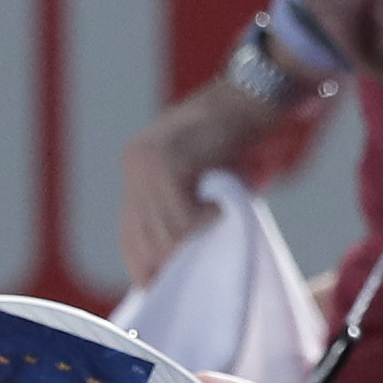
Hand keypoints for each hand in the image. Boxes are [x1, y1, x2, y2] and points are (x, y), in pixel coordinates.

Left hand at [119, 81, 280, 288]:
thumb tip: (181, 253)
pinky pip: (181, 215)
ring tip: (217, 224)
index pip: (129, 230)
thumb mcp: (203, 177)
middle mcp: (136, 162)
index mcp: (138, 165)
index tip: (156, 284)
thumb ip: (187, 205)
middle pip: (142, 235)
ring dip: (191, 237)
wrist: (252, 98)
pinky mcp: (169, 162)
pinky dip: (203, 221)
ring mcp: (149, 161)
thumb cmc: (240, 138)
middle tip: (190, 268)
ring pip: (163, 230)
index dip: (142, 261)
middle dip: (166, 259)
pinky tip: (220, 211)